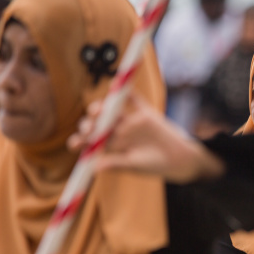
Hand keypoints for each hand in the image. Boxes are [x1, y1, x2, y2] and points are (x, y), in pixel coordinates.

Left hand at [68, 95, 224, 183]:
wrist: (179, 159)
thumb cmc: (156, 166)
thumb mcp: (134, 165)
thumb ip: (116, 163)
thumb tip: (95, 167)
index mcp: (114, 146)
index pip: (93, 140)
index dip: (81, 140)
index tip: (74, 144)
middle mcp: (120, 132)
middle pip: (99, 123)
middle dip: (89, 124)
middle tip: (88, 128)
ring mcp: (131, 121)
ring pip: (112, 110)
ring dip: (101, 108)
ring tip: (96, 110)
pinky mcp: (145, 113)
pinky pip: (134, 100)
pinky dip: (126, 92)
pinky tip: (115, 86)